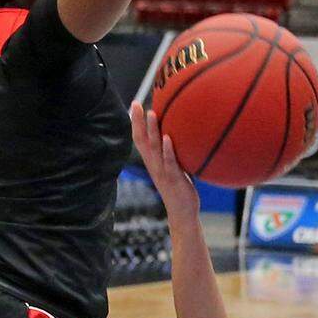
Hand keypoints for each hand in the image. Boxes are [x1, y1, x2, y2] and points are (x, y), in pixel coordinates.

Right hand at [129, 102, 199, 218]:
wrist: (182, 213)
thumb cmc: (180, 189)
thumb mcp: (175, 168)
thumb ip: (174, 154)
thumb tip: (180, 137)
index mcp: (152, 162)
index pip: (140, 139)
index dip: (135, 122)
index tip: (134, 104)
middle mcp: (154, 165)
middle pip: (142, 141)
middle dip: (138, 122)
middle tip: (136, 104)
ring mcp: (163, 172)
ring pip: (154, 149)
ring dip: (152, 131)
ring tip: (152, 113)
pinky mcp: (174, 179)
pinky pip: (170, 163)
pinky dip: (168, 150)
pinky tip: (168, 138)